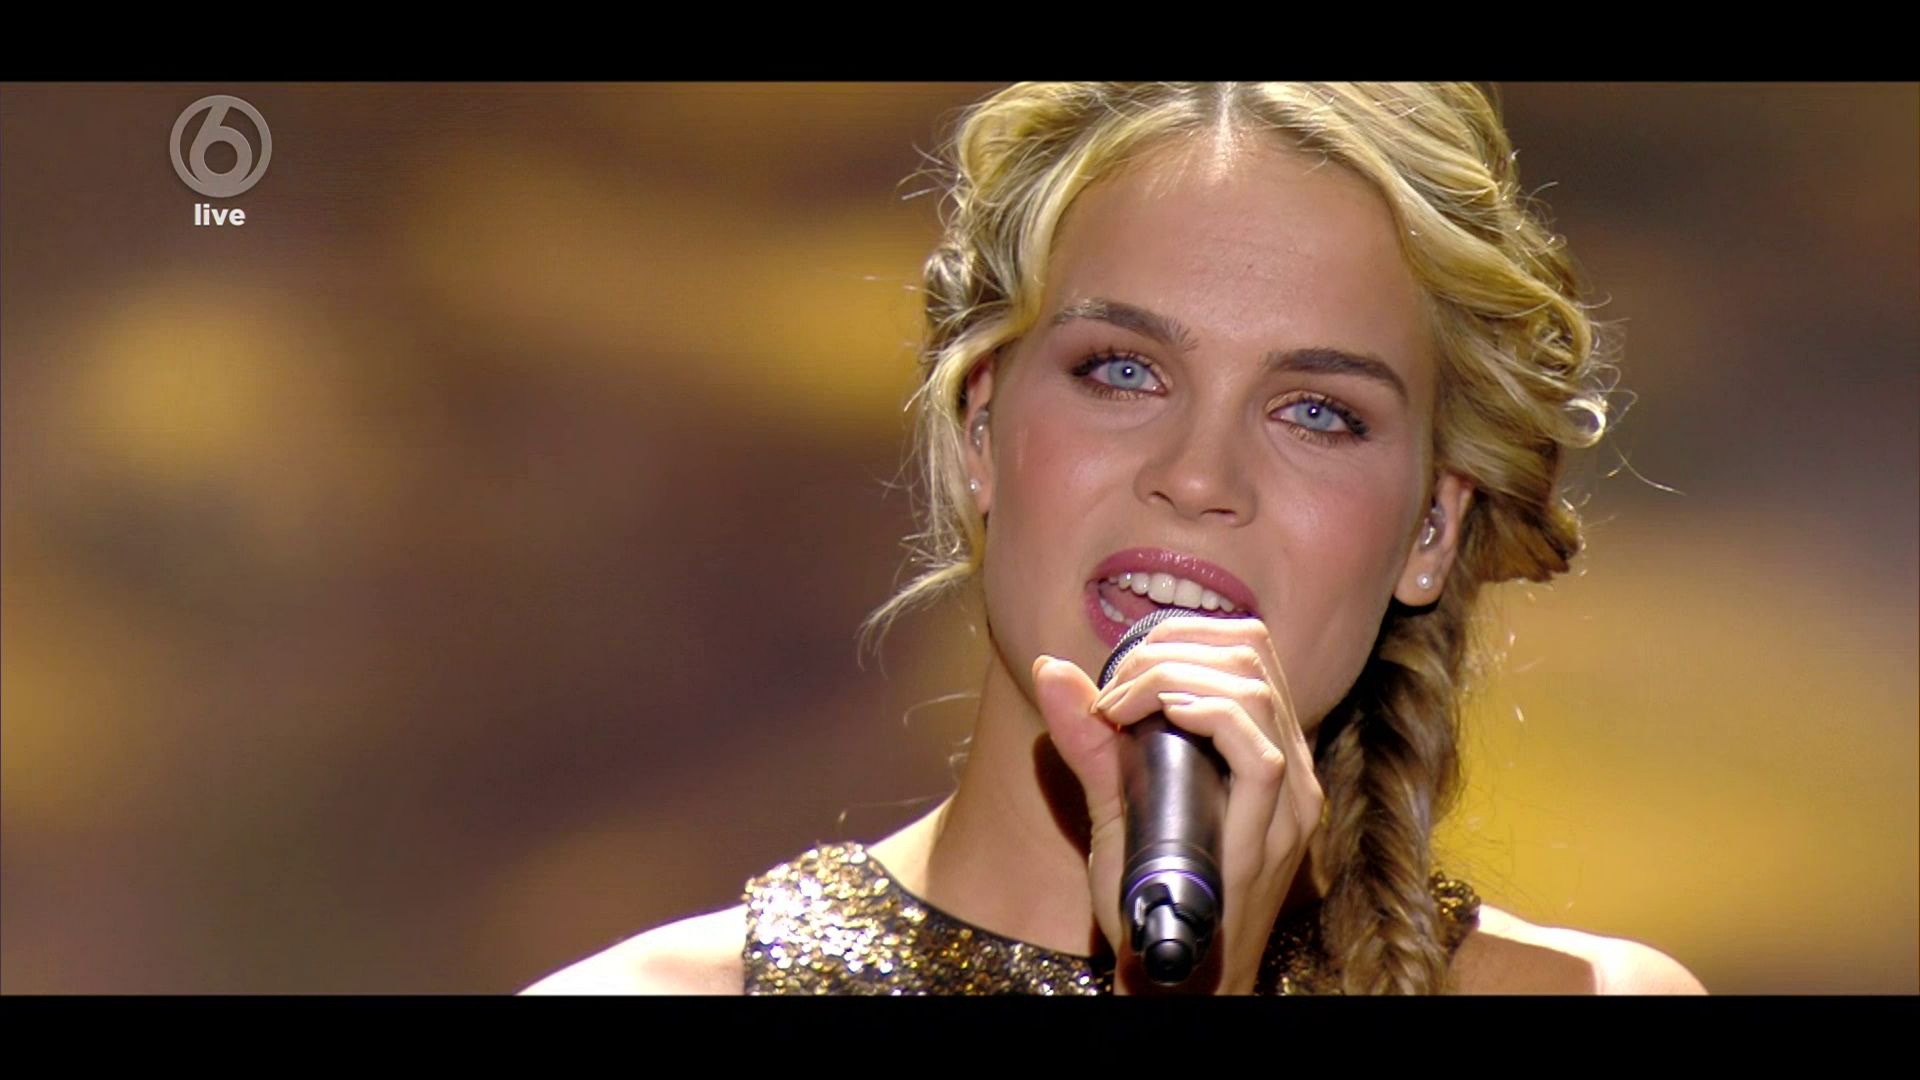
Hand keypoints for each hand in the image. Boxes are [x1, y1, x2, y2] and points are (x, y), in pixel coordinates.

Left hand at [1031, 614, 1323, 994]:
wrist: (1174, 978)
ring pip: (1254, 689)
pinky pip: (1259, 750)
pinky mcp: (1271, 837)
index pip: (1249, 649)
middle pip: (1252, 654)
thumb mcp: (1115, 802)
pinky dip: (1205, 714)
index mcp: (1266, 748)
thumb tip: (1051, 667)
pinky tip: (1158, 717)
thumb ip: (1091, 738)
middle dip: (1171, 646)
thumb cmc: (1149, 892)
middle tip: (1115, 685)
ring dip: (1175, 675)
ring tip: (1122, 704)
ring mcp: (1288, 803)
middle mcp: (1291, 768)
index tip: (1124, 663)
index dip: (1183, 632)